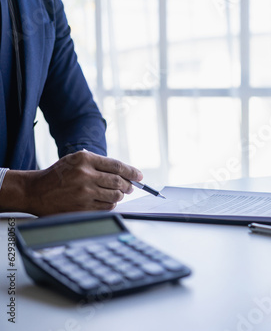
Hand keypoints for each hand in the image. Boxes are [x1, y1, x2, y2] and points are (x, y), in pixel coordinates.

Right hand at [1, 151, 142, 215]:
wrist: (35, 191)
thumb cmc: (58, 175)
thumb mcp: (75, 160)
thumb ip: (98, 162)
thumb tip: (123, 172)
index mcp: (85, 160)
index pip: (116, 166)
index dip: (132, 171)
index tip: (139, 176)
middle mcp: (85, 175)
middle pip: (118, 181)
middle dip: (128, 185)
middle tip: (130, 187)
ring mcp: (84, 193)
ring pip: (115, 196)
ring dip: (120, 195)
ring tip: (119, 194)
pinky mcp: (82, 207)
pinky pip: (106, 207)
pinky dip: (111, 204)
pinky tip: (108, 201)